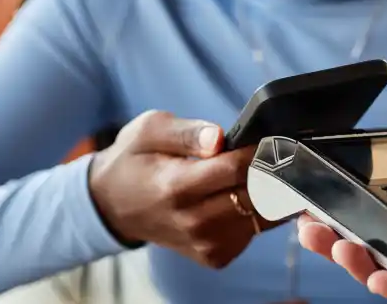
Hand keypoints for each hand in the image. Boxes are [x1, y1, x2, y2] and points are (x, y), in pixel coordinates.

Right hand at [89, 110, 279, 267]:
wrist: (114, 204)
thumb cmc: (136, 159)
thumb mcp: (151, 130)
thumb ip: (188, 132)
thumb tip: (219, 138)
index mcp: (177, 186)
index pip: (237, 169)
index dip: (258, 151)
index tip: (268, 138)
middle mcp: (193, 221)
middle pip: (257, 196)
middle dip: (271, 173)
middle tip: (273, 155)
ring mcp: (205, 243)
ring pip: (263, 217)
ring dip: (270, 194)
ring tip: (258, 173)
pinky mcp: (215, 256)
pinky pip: (255, 231)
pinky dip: (258, 212)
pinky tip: (243, 195)